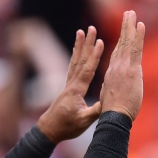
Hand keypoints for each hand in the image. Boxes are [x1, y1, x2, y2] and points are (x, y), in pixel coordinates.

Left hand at [36, 27, 104, 142]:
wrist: (50, 129)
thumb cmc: (67, 127)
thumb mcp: (83, 122)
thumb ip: (95, 111)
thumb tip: (108, 103)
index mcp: (76, 91)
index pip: (87, 70)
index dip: (94, 56)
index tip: (100, 41)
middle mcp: (71, 84)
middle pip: (81, 60)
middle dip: (86, 44)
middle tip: (90, 28)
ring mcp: (68, 84)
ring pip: (75, 61)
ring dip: (79, 46)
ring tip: (81, 31)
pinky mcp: (68, 87)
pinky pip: (73, 67)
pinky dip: (76, 56)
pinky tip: (78, 50)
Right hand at [98, 10, 144, 121]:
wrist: (114, 116)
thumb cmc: (112, 113)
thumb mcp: (110, 97)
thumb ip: (114, 87)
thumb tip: (119, 87)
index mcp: (111, 73)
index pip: (117, 54)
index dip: (120, 41)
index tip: (124, 32)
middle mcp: (116, 67)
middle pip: (121, 43)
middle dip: (125, 27)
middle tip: (127, 13)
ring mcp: (123, 67)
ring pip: (127, 42)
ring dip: (129, 26)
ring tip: (131, 12)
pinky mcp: (131, 70)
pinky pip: (135, 49)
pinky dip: (138, 36)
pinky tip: (140, 25)